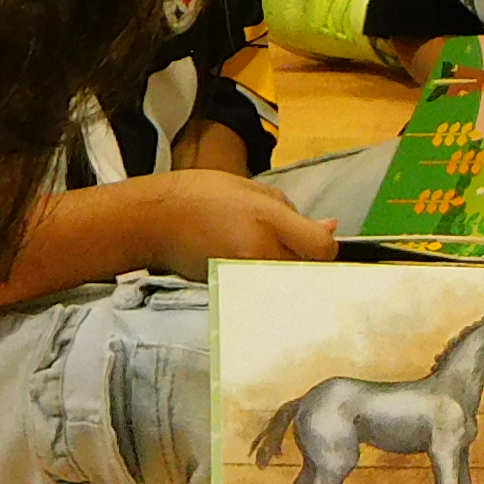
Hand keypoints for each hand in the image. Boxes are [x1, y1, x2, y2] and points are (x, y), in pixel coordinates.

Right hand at [134, 169, 336, 277]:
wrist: (154, 222)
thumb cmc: (203, 195)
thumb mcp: (254, 190)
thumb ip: (294, 212)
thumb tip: (329, 228)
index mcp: (268, 221)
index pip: (321, 248)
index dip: (325, 245)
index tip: (317, 240)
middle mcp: (260, 254)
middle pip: (308, 273)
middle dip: (309, 264)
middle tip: (296, 252)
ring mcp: (247, 278)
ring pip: (288, 287)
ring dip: (290, 277)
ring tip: (271, 258)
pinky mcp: (233, 292)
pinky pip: (265, 293)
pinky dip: (269, 285)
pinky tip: (256, 270)